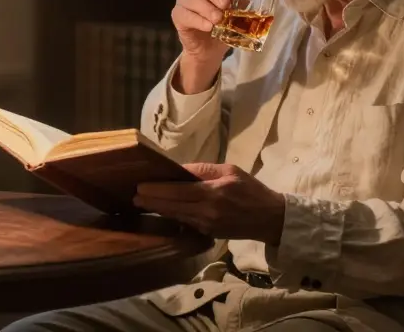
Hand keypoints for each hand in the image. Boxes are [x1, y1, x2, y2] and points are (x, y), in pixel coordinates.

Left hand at [134, 163, 285, 245]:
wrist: (270, 218)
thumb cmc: (250, 189)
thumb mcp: (230, 170)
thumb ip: (203, 170)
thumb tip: (179, 170)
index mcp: (214, 193)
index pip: (179, 192)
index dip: (158, 191)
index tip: (141, 186)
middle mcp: (208, 211)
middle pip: (173, 206)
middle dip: (152, 202)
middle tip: (134, 197)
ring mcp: (207, 225)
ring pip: (176, 216)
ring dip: (158, 210)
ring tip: (142, 204)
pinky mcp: (208, 234)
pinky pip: (185, 223)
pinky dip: (172, 217)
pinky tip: (162, 212)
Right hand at [171, 0, 232, 90]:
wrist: (210, 48)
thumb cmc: (224, 25)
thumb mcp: (236, 13)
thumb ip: (241, 4)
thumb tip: (254, 0)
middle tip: (226, 5)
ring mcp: (183, 0)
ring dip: (207, 8)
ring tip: (218, 19)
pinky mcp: (177, 15)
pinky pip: (184, 14)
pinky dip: (198, 20)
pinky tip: (208, 27)